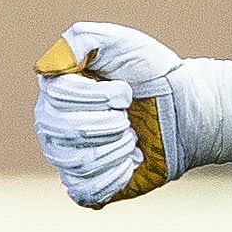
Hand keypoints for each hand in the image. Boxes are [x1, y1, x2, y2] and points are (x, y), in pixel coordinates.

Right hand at [32, 21, 231, 206]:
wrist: (184, 109)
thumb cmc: (151, 72)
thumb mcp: (120, 41)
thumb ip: (80, 40)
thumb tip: (46, 68)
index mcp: (55, 90)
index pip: (59, 97)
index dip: (100, 96)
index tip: (126, 91)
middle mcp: (52, 125)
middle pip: (67, 131)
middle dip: (111, 122)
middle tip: (130, 116)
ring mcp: (66, 158)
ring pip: (78, 162)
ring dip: (117, 148)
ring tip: (133, 136)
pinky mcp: (86, 186)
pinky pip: (86, 190)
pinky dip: (116, 176)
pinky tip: (132, 161)